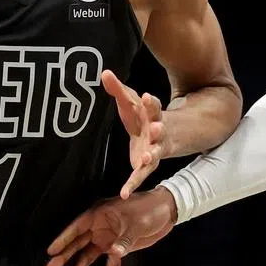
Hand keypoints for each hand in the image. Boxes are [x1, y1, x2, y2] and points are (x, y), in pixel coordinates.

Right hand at [45, 188, 176, 265]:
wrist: (166, 211)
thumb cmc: (148, 209)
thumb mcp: (136, 223)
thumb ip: (124, 240)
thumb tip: (114, 254)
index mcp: (99, 215)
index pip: (77, 228)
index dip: (63, 239)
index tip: (51, 251)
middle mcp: (100, 227)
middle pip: (78, 243)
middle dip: (65, 256)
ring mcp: (108, 238)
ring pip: (89, 256)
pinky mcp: (119, 248)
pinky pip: (112, 265)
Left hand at [101, 70, 169, 197]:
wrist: (162, 134)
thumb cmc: (142, 116)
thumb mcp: (131, 102)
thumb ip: (118, 89)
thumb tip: (104, 72)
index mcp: (153, 115)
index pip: (154, 107)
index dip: (151, 102)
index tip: (147, 97)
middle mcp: (157, 133)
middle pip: (159, 130)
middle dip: (159, 129)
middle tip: (157, 127)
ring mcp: (154, 150)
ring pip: (154, 154)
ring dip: (151, 156)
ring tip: (146, 158)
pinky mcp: (146, 165)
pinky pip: (139, 176)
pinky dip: (132, 184)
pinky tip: (124, 193)